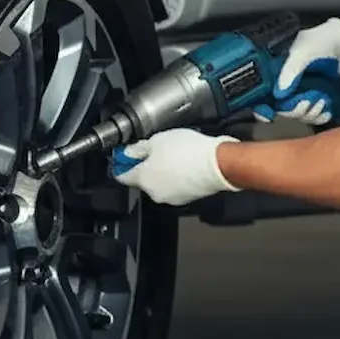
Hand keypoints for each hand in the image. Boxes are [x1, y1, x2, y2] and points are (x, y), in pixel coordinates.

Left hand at [110, 129, 239, 205]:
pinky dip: (177, 177)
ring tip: (174, 155)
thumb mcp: (157, 140)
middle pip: (142, 180)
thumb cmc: (188, 151)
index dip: (121, 164)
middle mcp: (154, 193)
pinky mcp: (186, 198)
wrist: (218, 164)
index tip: (125, 155)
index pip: (121, 176)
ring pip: (160, 184)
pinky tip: (185, 164)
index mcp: (142, 179)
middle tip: (154, 149)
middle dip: (146, 166)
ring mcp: (171, 198)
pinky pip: (175, 187)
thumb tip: (128, 153)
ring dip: (163, 172)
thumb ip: (139, 148)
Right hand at [255, 17, 339, 125]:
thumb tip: (279, 92)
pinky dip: (319, 116)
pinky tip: (326, 110)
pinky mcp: (313, 99)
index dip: (261, 108)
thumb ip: (290, 70)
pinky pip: (312, 116)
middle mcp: (283, 86)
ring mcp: (299, 94)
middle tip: (306, 102)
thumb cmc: (319, 42)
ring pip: (297, 115)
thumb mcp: (302, 52)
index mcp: (274, 73)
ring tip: (321, 101)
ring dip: (309, 113)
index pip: (260, 96)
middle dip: (294, 111)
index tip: (269, 115)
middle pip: (280, 110)